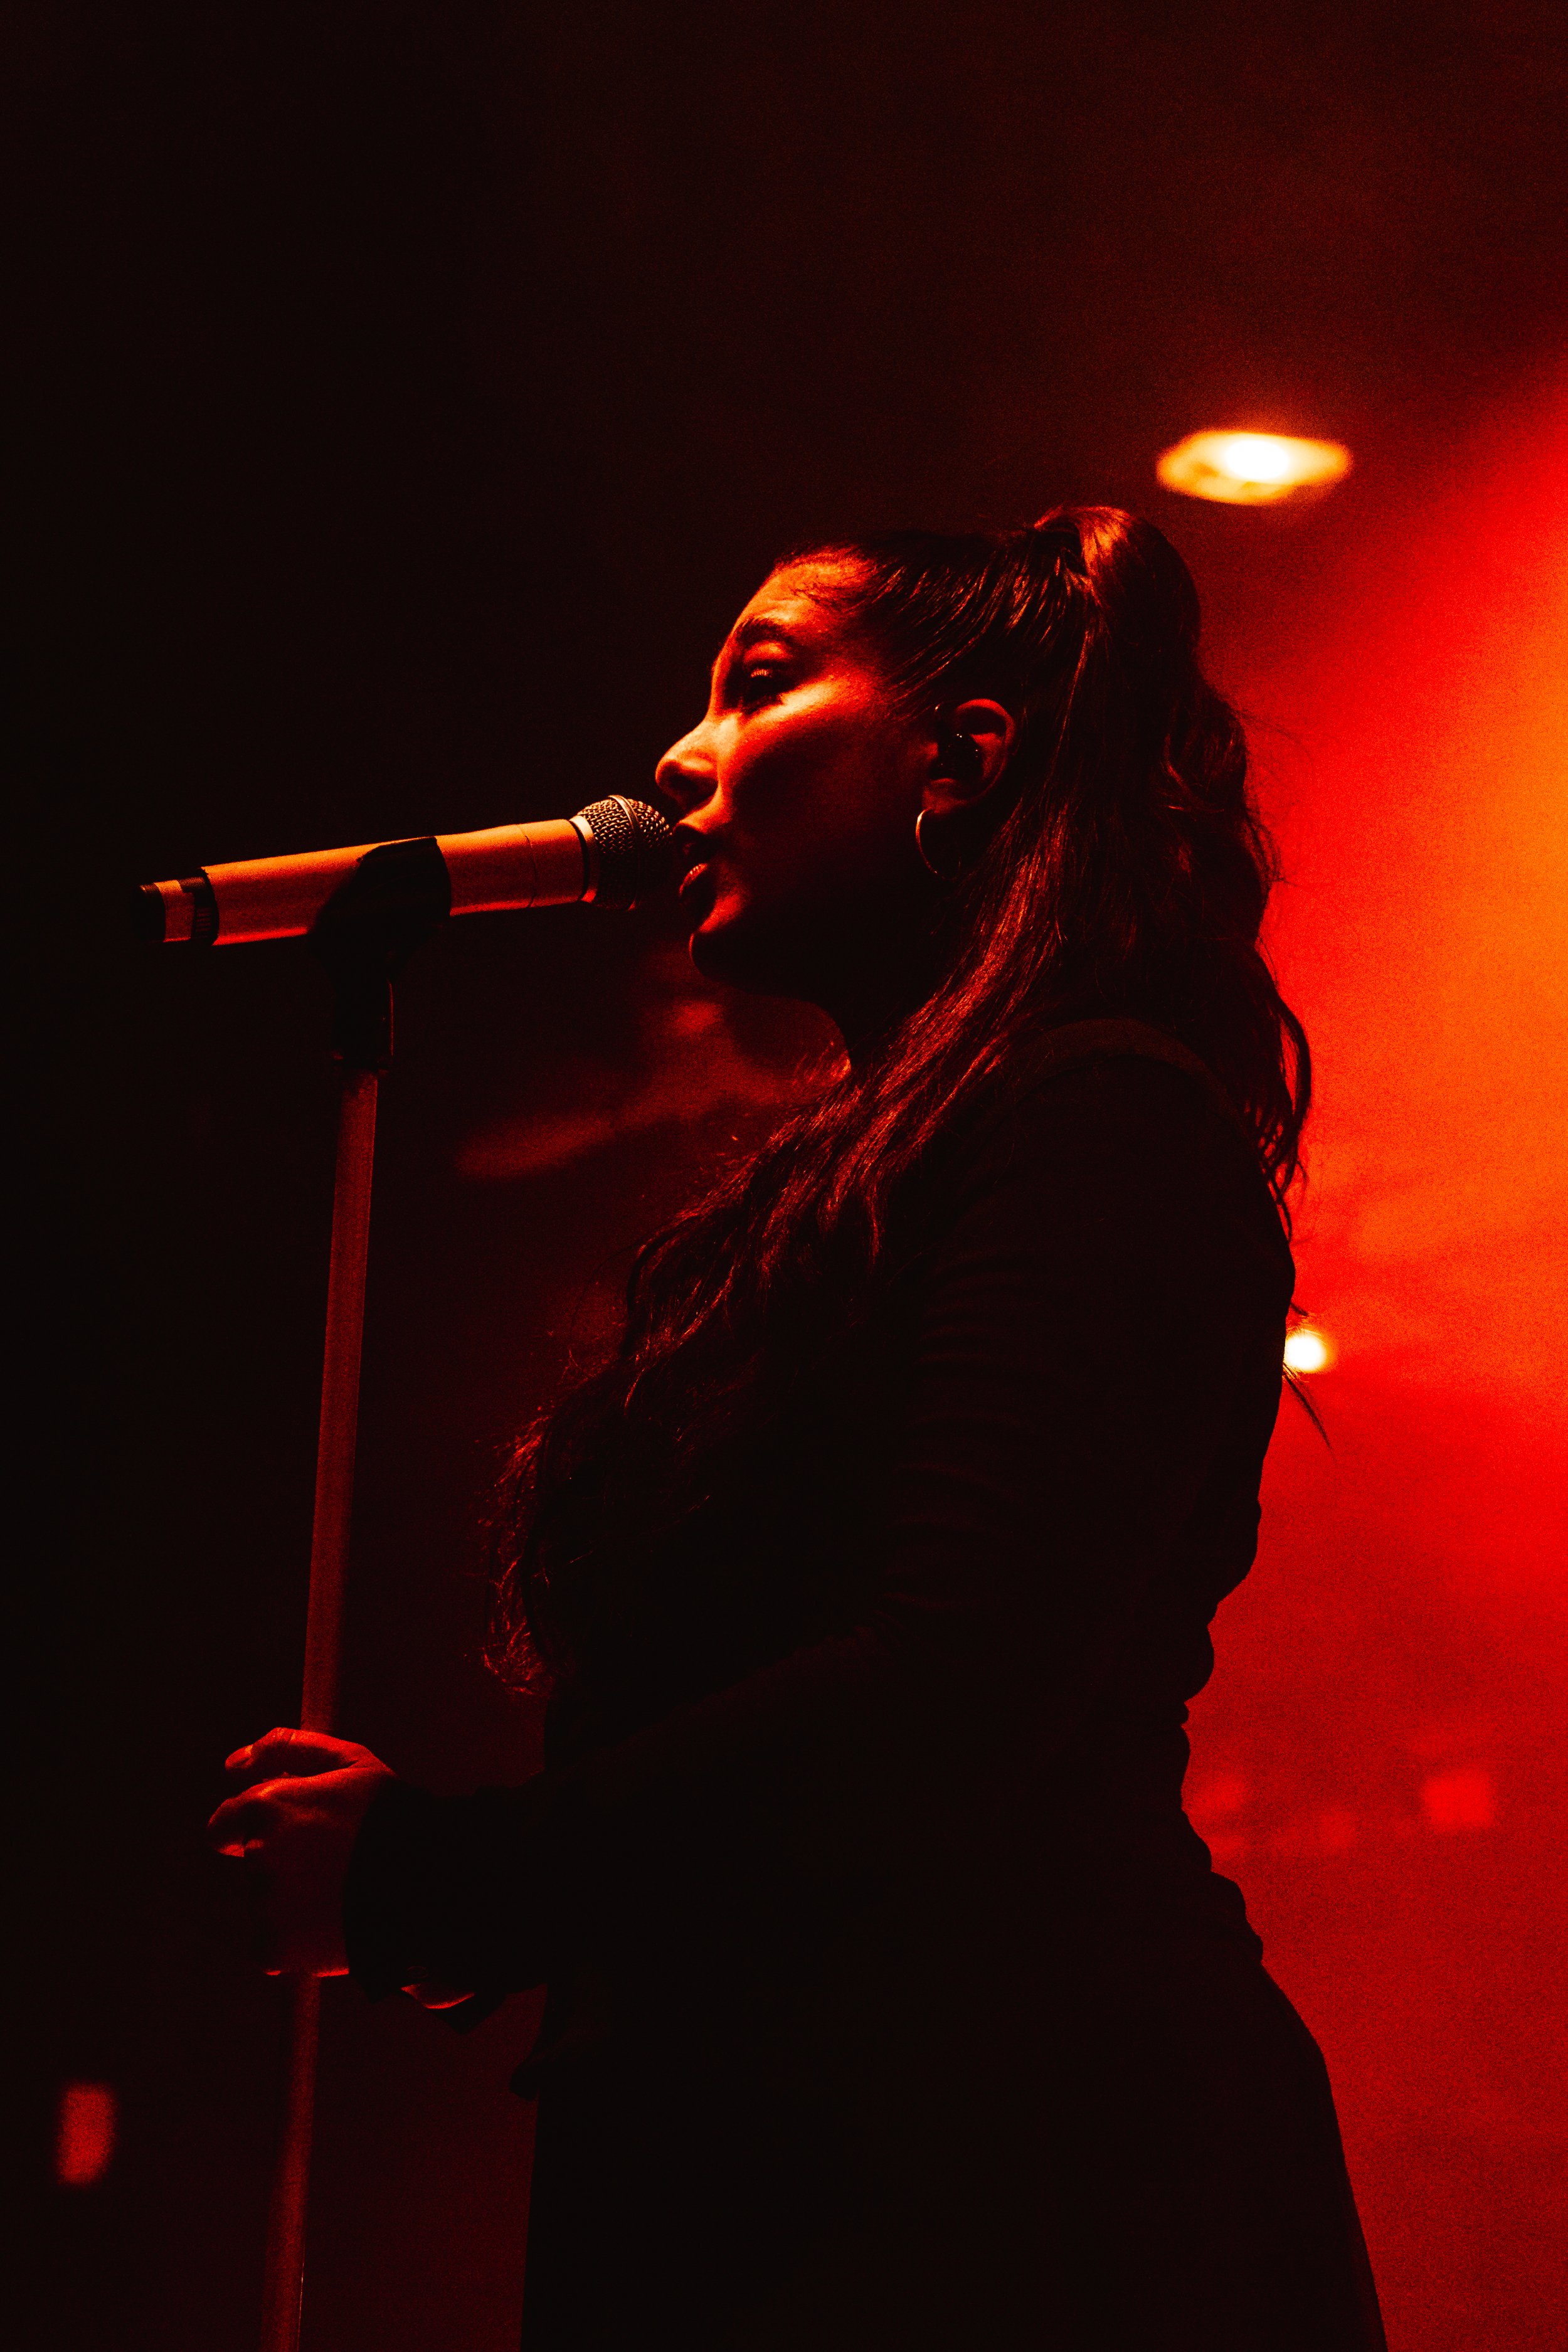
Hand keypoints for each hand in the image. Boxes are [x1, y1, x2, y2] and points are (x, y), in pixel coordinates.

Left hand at [207, 1727, 394, 1976]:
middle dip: (284, 1862)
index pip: (224, 1824)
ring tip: (343, 1893)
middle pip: (254, 1863)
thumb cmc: (390, 1816)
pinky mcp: (273, 1948)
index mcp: (266, 1806)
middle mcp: (256, 1854)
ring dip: (293, 1901)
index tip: (291, 1835)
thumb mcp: (349, 1762)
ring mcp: (263, 1904)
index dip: (256, 1828)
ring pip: (267, 1904)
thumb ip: (287, 1748)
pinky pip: (272, 1945)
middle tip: (333, 1863)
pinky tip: (332, 1923)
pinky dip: (296, 1940)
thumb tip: (233, 1763)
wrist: (428, 1882)